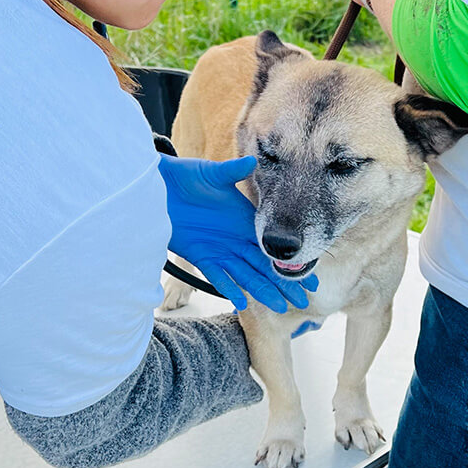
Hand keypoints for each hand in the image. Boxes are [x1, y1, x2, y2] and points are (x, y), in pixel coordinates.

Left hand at [158, 153, 317, 311]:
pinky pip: (217, 276)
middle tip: (302, 301)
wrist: (158, 187)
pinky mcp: (200, 256)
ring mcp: (219, 249)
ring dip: (261, 290)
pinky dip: (228, 288)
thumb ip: (232, 171)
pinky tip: (240, 303)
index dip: (289, 260)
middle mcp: (236, 238)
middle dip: (283, 283)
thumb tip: (252, 160)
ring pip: (245, 274)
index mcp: (245, 220)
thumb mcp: (212, 174)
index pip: (272, 244)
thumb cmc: (187, 176)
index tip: (308, 275)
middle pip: (263, 265)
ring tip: (279, 307)